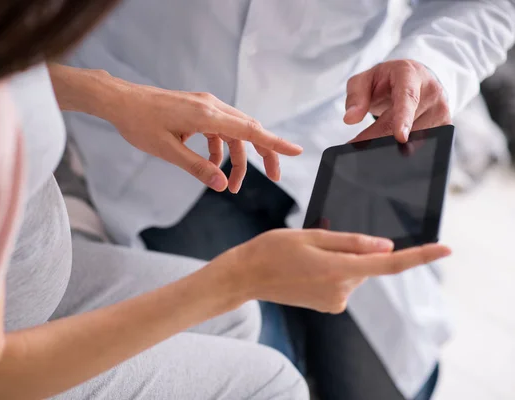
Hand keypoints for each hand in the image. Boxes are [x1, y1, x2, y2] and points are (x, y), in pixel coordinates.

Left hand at [98, 74, 302, 192]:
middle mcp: (211, 107)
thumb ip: (197, 168)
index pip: (250, 130)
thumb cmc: (139, 123)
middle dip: (263, 154)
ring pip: (235, 133)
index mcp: (206, 115)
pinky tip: (211, 166)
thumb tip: (222, 185)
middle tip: (274, 177)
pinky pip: (219, 130)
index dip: (275, 142)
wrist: (121, 102)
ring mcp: (205, 106)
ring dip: (237, 158)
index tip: (296, 151)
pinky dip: (221, 149)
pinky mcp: (198, 110)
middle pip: (249, 130)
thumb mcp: (168, 151)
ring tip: (232, 185)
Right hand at [217, 229, 450, 313]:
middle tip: (320, 242)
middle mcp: (341, 290)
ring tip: (308, 256)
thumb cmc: (274, 249)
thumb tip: (387, 246)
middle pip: (367, 264)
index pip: (390, 263)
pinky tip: (308, 269)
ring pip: (354, 273)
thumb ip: (352, 242)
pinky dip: (334, 272)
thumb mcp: (312, 235)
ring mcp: (334, 301)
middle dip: (354, 250)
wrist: (247, 276)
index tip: (445, 248)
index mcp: (338, 269)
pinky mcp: (328, 306)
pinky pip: (343, 283)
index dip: (420, 256)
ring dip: (341, 261)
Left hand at [344, 60, 451, 142]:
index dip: (404, 117)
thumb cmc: (386, 80)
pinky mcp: (445, 123)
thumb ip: (355, 96)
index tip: (400, 136)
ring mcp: (441, 108)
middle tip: (359, 148)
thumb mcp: (364, 80)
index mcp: (410, 74)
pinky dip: (407, 148)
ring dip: (392, 144)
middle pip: (407, 124)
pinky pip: (425, 143)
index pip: (408, 97)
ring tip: (376, 140)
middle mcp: (431, 89)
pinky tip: (395, 145)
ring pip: (415, 138)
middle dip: (380, 138)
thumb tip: (350, 118)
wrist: (412, 80)